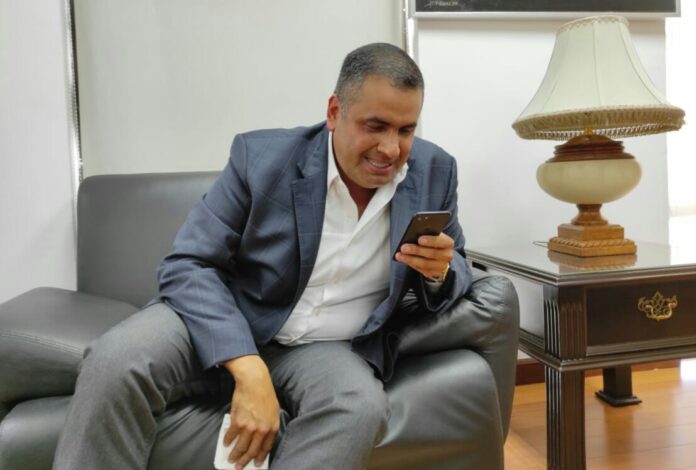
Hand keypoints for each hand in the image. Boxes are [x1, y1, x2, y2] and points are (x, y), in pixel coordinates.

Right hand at [223, 355, 279, 469]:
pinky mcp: (238, 421)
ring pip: (241, 447)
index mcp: (273, 427)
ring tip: (231, 459)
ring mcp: (250, 426)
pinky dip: (227, 441)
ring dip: (235, 455)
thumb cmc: (265, 393)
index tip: (256, 464)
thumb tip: (260, 437)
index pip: (266, 448)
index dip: (260, 457)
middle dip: (245, 461)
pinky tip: (225, 443)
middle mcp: (262, 429)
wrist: (254, 381)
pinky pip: (231, 436)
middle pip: (253, 451)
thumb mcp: (273, 410)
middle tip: (239, 467)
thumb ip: (268, 424)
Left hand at [394, 232, 453, 278]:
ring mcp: (441, 266)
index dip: (431, 240)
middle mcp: (447, 255)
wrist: (438, 254)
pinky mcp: (434, 273)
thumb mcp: (432, 235)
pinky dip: (411, 264)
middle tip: (403, 247)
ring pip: (425, 264)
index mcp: (448, 243)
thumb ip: (426, 234)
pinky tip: (403, 259)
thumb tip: (413, 233)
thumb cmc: (432, 241)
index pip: (441, 241)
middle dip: (416, 250)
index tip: (419, 239)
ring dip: (410, 259)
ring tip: (399, 255)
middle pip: (432, 253)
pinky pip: (421, 270)